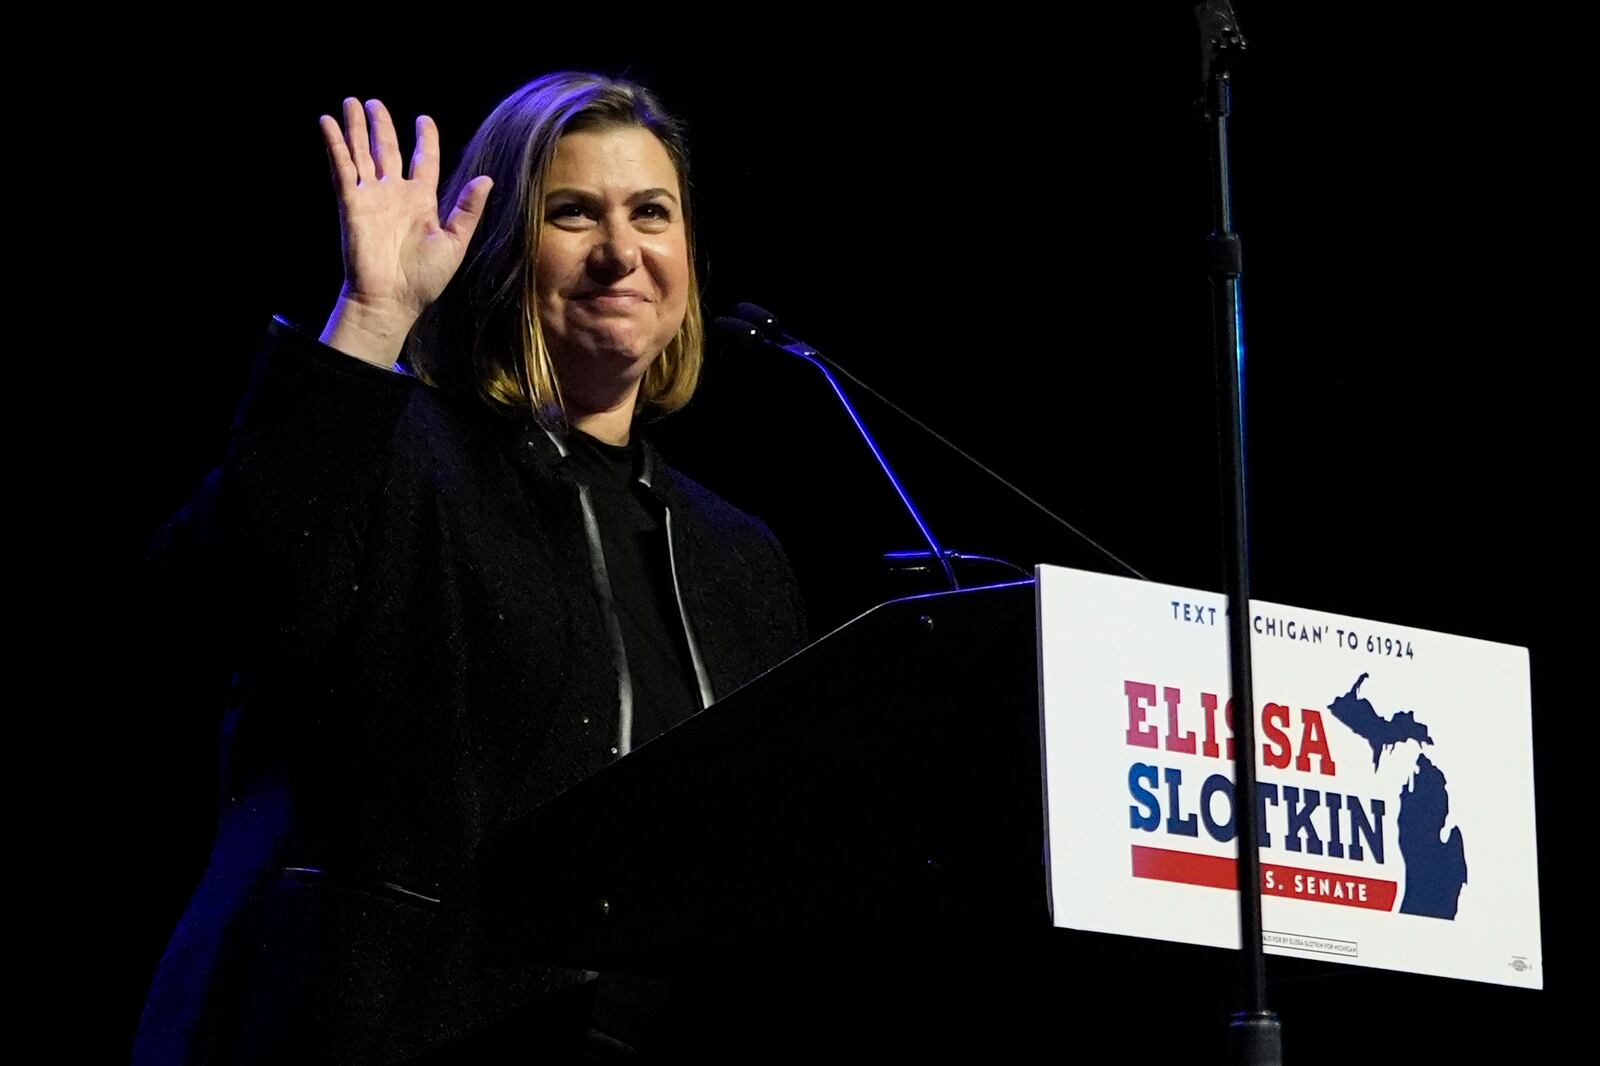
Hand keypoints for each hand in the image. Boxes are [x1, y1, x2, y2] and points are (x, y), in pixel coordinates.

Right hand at [317, 98, 492, 364]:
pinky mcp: (351, 203)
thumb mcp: (455, 242)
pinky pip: (342, 168)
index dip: (425, 140)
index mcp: (421, 200)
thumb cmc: (425, 278)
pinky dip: (335, 145)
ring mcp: (371, 196)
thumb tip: (487, 179)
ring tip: (350, 102)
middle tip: (373, 102)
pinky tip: (327, 123)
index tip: (423, 120)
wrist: (392, 299)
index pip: (424, 161)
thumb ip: (468, 209)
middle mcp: (395, 194)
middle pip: (387, 149)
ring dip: (356, 127)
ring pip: (362, 152)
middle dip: (380, 125)